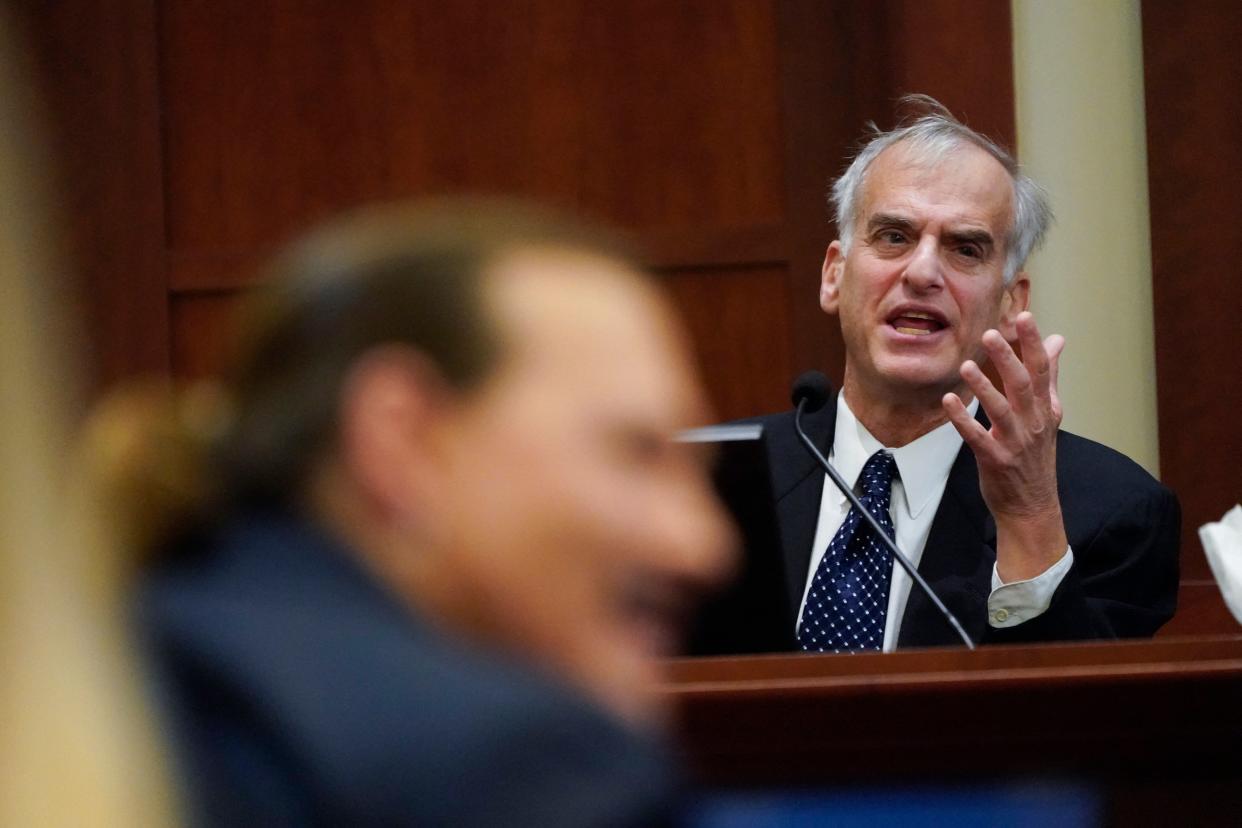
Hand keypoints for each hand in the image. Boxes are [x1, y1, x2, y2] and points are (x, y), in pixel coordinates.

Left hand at [942, 312, 1067, 581]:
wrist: (1032, 506)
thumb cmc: (1035, 456)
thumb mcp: (1047, 414)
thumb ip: (1048, 376)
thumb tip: (1058, 340)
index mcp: (1045, 408)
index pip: (1041, 369)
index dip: (1033, 342)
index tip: (1024, 315)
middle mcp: (1034, 423)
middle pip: (1022, 385)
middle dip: (1008, 358)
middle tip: (991, 333)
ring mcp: (1016, 443)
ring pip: (1001, 410)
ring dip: (984, 387)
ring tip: (966, 365)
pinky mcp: (996, 460)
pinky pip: (977, 437)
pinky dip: (963, 420)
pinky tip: (949, 402)